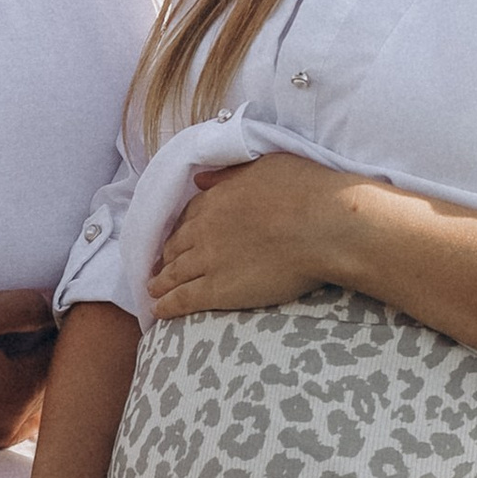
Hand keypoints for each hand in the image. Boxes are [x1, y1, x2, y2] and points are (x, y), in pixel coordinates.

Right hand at [0, 287, 57, 453]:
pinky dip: (7, 402)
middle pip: (51, 391)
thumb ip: (24, 306)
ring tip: (18, 349)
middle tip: (43, 325)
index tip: (61, 308)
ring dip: (30, 384)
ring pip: (29, 412)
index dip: (65, 331)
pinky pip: (2, 423)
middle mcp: (8, 425)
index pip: (65, 360)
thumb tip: (60, 305)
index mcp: (19, 393)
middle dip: (52, 360)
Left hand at [150, 156, 359, 319]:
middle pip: (175, 246)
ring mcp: (208, 261)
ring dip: (160, 283)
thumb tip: (200, 180)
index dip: (180, 230)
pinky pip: (182, 299)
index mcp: (215, 199)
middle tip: (160, 267)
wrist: (322, 225)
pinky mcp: (218, 290)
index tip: (177, 239)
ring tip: (153, 291)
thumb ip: (228, 174)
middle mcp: (204, 229)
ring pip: (173, 274)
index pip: (188, 217)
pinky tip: (159, 311)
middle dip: (165, 258)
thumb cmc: (305, 190)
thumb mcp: (263, 166)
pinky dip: (166, 305)